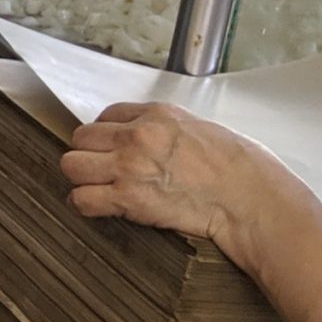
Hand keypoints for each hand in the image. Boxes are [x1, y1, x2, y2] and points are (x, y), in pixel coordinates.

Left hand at [58, 101, 300, 260]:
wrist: (250, 200)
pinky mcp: (128, 198)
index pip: (107, 115)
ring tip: (99, 187)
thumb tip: (146, 135)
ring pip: (72, 165)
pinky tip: (100, 206)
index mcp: (157, 115)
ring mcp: (129, 167)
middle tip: (103, 169)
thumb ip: (166, 128)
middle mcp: (137, 136)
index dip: (107, 134)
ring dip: (82, 178)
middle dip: (89, 154)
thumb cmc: (239, 167)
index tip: (113, 147)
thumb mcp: (201, 128)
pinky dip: (85, 205)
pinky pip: (81, 199)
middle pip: (81, 138)